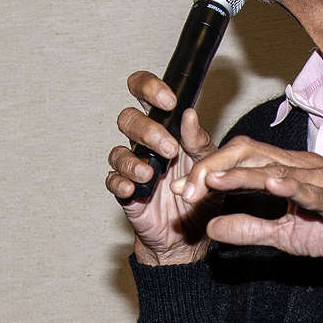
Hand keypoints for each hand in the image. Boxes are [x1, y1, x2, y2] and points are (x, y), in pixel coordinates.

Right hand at [107, 73, 216, 265]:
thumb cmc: (202, 193)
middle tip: (170, 149)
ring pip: (118, 151)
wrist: (193, 234)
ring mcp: (133, 168)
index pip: (145, 93)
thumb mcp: (210, 164)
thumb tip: (189, 115)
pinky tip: (135, 188)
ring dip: (134, 160)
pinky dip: (121, 182)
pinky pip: (112, 181)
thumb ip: (199, 141)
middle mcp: (145, 144)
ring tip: (152, 174)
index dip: (149, 88)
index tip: (169, 101)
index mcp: (166, 128)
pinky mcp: (125, 192)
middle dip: (147, 131)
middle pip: (127, 119)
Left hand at [171, 138, 322, 272]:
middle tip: (183, 188)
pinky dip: (293, 187)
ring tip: (210, 180)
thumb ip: (250, 230)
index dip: (208, 171)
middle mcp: (303, 167)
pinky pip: (316, 191)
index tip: (179, 191)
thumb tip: (211, 229)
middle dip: (213, 168)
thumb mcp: (287, 236)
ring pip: (277, 169)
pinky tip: (271, 185)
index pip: (240, 161)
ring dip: (241, 176)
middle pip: (250, 154)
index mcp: (287, 172)